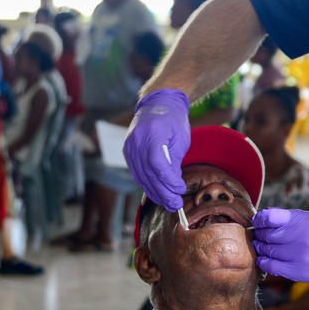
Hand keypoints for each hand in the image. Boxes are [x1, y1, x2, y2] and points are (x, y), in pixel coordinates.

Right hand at [123, 89, 190, 210]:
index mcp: (152, 132)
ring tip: (169, 204)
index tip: (180, 189)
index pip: (157, 162)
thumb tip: (174, 185)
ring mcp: (129, 147)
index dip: (168, 179)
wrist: (157, 104)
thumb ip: (175, 160)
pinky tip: (158, 195)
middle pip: (148, 173)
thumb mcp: (180, 138)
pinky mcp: (128, 152)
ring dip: (155, 193)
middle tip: (176, 205)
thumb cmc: (173, 120)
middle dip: (163, 192)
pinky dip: (148, 186)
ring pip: (141, 176)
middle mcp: (136, 140)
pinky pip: (137, 173)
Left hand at [252, 209, 308, 288]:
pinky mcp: (298, 272)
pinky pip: (272, 266)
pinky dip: (264, 262)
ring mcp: (298, 256)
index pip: (270, 217)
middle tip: (259, 234)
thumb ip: (293, 218)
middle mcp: (299, 238)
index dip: (260, 219)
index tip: (258, 220)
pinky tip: (264, 259)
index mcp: (304, 221)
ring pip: (268, 251)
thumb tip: (269, 218)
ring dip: (261, 247)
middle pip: (267, 235)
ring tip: (261, 245)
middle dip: (260, 233)